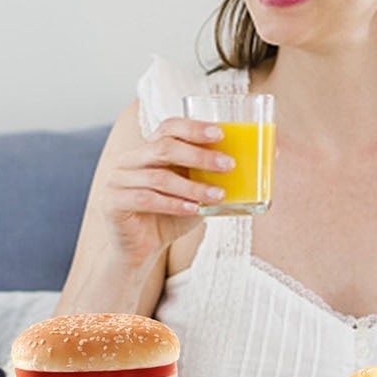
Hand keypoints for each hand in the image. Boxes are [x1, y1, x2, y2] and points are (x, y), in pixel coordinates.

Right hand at [96, 117, 233, 265]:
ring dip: (192, 186)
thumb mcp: (197, 191)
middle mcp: (130, 159)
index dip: (193, 128)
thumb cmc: (174, 214)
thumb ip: (216, 176)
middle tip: (227, 165)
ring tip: (218, 195)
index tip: (220, 134)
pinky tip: (194, 210)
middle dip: (199, 156)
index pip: (168, 127)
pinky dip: (174, 204)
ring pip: (159, 177)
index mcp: (149, 148)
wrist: (144, 248)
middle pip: (164, 148)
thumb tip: (264, 158)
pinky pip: (146, 199)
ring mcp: (118, 179)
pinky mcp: (112, 202)